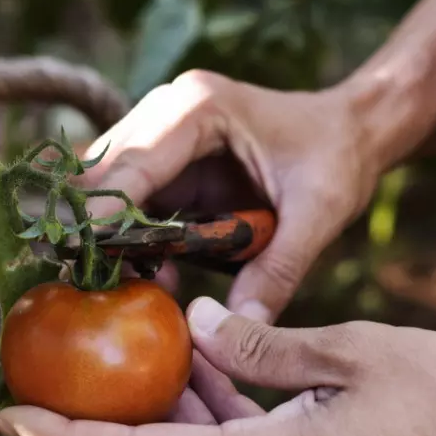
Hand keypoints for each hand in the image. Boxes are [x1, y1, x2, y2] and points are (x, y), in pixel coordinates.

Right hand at [77, 70, 378, 321]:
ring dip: (111, 233)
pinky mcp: (166, 159)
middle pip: (103, 169)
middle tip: (98, 280)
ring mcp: (161, 132)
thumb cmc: (338, 156)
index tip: (84, 259)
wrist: (351, 128)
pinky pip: (129, 197)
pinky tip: (150, 269)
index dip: (105, 213)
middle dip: (97, 225)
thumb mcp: (318, 213)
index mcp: (200, 109)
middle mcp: (168, 110)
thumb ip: (279, 269)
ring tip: (128, 281)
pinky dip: (131, 235)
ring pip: (106, 183)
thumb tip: (242, 326)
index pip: (133, 163)